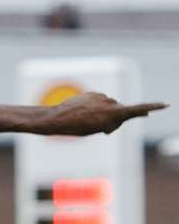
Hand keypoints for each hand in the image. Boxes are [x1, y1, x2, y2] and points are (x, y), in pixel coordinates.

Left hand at [33, 92, 166, 136]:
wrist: (57, 117)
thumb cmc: (77, 128)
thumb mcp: (98, 129)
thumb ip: (111, 122)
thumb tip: (118, 116)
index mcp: (114, 113)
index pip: (137, 109)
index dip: (152, 108)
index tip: (165, 105)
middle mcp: (110, 102)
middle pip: (119, 112)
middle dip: (113, 120)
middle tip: (99, 129)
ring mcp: (102, 96)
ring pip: (108, 107)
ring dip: (101, 114)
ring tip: (86, 120)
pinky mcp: (93, 93)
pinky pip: (99, 101)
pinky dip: (94, 107)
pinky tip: (82, 113)